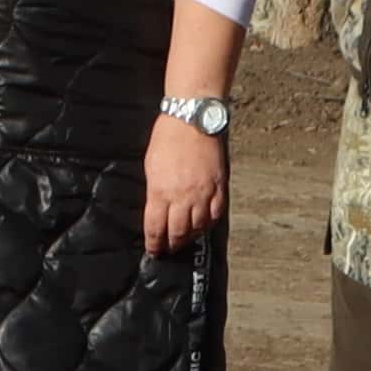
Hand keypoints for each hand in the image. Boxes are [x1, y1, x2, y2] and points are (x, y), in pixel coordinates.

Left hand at [142, 115, 225, 254]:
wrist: (193, 120)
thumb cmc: (167, 138)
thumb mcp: (151, 167)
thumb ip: (155, 191)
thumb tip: (156, 209)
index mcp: (160, 192)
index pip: (156, 228)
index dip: (154, 243)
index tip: (154, 250)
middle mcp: (183, 197)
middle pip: (178, 232)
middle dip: (172, 244)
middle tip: (169, 249)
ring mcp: (204, 193)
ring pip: (198, 226)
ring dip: (190, 237)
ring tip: (184, 240)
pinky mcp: (219, 187)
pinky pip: (216, 214)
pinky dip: (209, 223)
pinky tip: (203, 225)